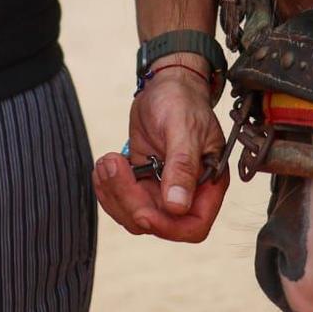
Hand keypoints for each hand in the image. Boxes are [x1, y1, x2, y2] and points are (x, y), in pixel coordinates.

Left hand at [94, 63, 230, 241]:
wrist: (166, 84)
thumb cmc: (183, 101)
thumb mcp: (183, 129)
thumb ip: (182, 167)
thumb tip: (177, 206)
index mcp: (208, 183)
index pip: (193, 226)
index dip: (168, 227)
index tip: (142, 210)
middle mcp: (187, 192)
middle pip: (158, 223)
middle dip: (130, 201)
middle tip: (115, 166)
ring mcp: (162, 188)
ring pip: (135, 215)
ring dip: (114, 194)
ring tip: (107, 161)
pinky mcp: (142, 180)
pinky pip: (122, 199)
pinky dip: (107, 188)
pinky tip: (104, 164)